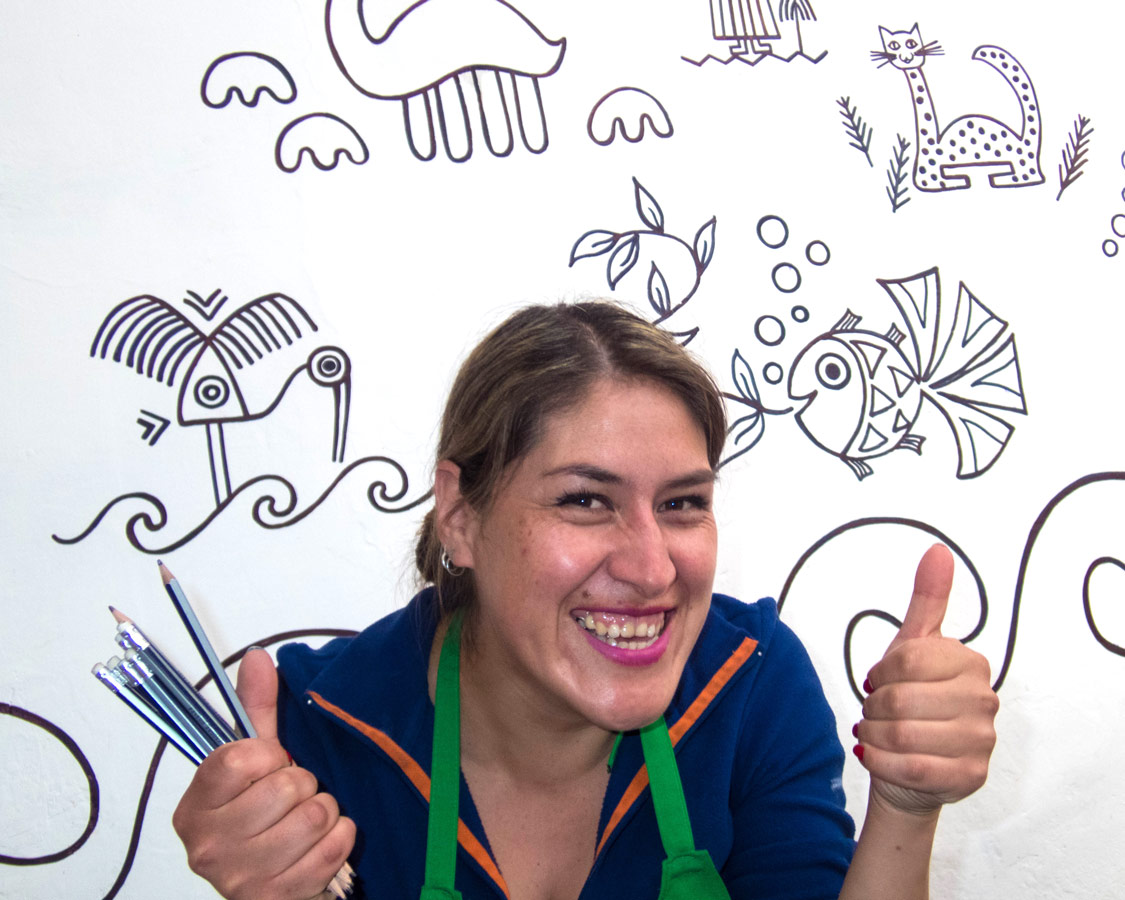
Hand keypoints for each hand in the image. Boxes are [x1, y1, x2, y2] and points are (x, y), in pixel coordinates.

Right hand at [172, 649, 355, 899]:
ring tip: (310, 817)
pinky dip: (341, 838)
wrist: (280, 883)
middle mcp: (206, 847)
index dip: (269, 754)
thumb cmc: (268, 815)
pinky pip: (332, 848)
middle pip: (284, 786)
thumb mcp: (260, 759)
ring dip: (326, 811)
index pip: (238, 759)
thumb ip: (256, 708)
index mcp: (194, 807)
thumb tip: (257, 657)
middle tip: (295, 796)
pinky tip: (325, 841)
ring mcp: (239, 879)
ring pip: (314, 816)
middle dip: (305, 784)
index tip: (272, 763)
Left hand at [854, 544, 998, 814]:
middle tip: (876, 713)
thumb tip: (938, 550)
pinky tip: (875, 754)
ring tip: (877, 733)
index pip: (907, 660)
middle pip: (899, 699)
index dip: (882, 673)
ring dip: (874, 735)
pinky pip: (908, 767)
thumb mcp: (914, 648)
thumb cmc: (911, 701)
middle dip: (874, 708)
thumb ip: (928, 599)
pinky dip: (879, 761)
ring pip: (901, 735)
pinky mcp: (969, 777)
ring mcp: (982, 741)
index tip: (881, 681)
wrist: (912, 770)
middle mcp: (985, 701)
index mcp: (971, 663)